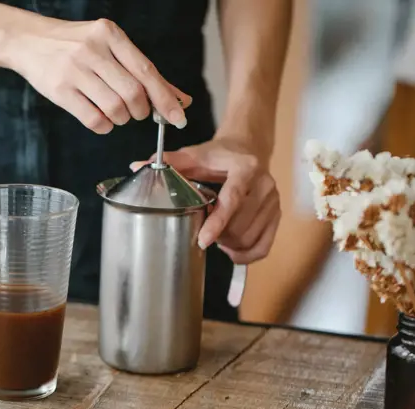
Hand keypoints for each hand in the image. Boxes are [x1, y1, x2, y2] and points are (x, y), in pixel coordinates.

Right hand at [8, 18, 191, 133]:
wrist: (28, 41)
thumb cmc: (75, 46)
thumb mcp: (109, 48)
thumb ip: (143, 72)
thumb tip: (180, 99)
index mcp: (110, 35)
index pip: (146, 71)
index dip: (165, 98)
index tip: (179, 118)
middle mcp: (93, 49)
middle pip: (133, 93)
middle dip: (140, 111)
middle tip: (135, 112)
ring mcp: (74, 69)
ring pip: (115, 108)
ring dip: (121, 119)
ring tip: (115, 113)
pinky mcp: (59, 89)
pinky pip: (93, 119)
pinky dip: (104, 126)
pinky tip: (101, 120)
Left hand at [130, 138, 280, 263]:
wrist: (248, 148)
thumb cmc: (218, 155)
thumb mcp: (195, 155)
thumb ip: (170, 162)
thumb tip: (138, 166)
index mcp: (246, 167)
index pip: (233, 199)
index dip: (217, 222)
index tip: (202, 240)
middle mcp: (265, 184)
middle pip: (240, 225)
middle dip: (218, 235)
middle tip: (203, 231)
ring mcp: (274, 201)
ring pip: (249, 239)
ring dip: (229, 245)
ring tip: (216, 236)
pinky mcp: (277, 214)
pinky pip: (263, 246)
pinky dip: (245, 254)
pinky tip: (230, 250)